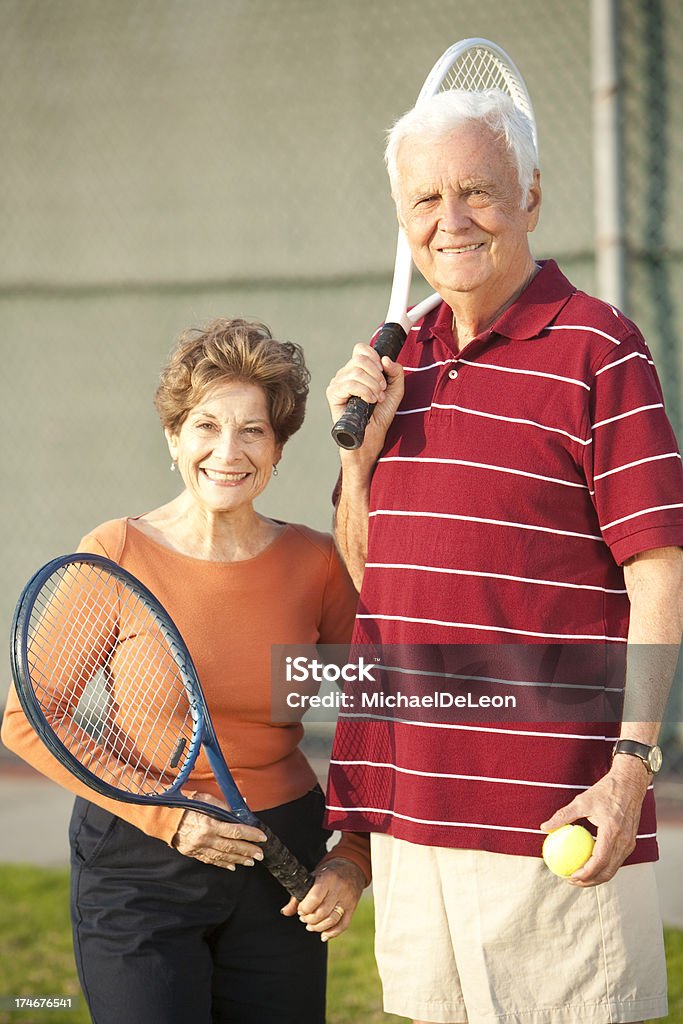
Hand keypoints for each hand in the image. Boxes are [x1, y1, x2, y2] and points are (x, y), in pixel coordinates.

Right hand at [171, 793, 266, 869]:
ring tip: (251, 861)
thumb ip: (224, 806)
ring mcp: (200, 848)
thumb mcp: (205, 799)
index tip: (261, 837)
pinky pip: (211, 861)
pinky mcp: (194, 853)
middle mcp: (206, 838)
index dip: (250, 834)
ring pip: (223, 856)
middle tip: (260, 854)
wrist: (165, 818)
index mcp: (210, 823)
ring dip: (239, 859)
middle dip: (248, 851)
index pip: (235, 831)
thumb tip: (241, 808)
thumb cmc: (187, 805)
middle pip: (232, 847)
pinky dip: (223, 864)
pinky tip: (233, 866)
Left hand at [280, 857, 365, 940]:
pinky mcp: (352, 908)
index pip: (315, 898)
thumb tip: (285, 912)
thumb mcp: (312, 877)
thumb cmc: (328, 872)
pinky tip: (323, 935)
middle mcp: (339, 889)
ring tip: (310, 925)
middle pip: (322, 912)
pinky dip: (332, 933)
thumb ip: (297, 895)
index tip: (300, 910)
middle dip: (309, 919)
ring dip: (318, 927)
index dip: (305, 908)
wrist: (351, 866)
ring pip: (332, 920)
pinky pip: (343, 925)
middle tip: (304, 918)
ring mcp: (347, 899)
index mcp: (327, 878)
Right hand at [327, 343, 404, 460]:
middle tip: (382, 390)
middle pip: (359, 358)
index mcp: (357, 369)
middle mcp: (345, 374)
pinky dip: (364, 391)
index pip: (361, 349)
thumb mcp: (396, 390)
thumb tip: (385, 359)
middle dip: (376, 374)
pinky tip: (370, 401)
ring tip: (377, 398)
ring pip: (355, 372)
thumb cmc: (381, 414)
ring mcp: (337, 383)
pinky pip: (349, 384)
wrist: (372, 436)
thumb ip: (396, 372)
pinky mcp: (333, 394)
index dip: (374, 356)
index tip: (383, 372)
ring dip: (372, 385)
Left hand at [540, 755, 650, 885]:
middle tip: (571, 880)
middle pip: (608, 872)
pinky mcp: (630, 842)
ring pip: (613, 868)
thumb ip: (563, 816)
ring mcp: (629, 843)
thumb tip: (544, 827)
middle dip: (590, 881)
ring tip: (579, 876)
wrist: (630, 783)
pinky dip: (603, 866)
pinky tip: (589, 863)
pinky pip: (616, 860)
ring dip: (597, 876)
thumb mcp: (582, 801)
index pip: (600, 861)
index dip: (586, 874)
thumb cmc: (605, 791)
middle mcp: (624, 841)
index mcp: (612, 832)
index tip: (570, 876)